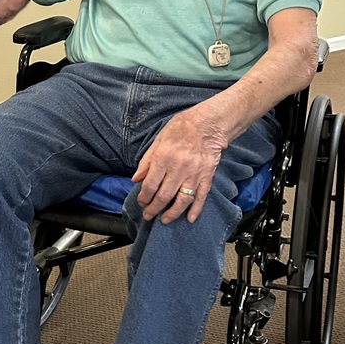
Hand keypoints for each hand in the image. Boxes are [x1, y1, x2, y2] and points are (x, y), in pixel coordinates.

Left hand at [132, 107, 226, 223]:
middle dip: (154, 209)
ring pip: (182, 200)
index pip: (150, 185)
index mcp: (163, 158)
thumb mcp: (158, 140)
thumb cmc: (181, 128)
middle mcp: (178, 168)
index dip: (144, 197)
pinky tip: (189, 219)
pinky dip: (195, 210)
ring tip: (164, 220)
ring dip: (172, 213)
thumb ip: (146, 162)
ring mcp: (194, 174)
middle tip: (148, 215)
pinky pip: (201, 196)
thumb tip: (136, 179)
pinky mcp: (207, 176)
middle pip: (164, 196)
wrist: (208, 123)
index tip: (141, 202)